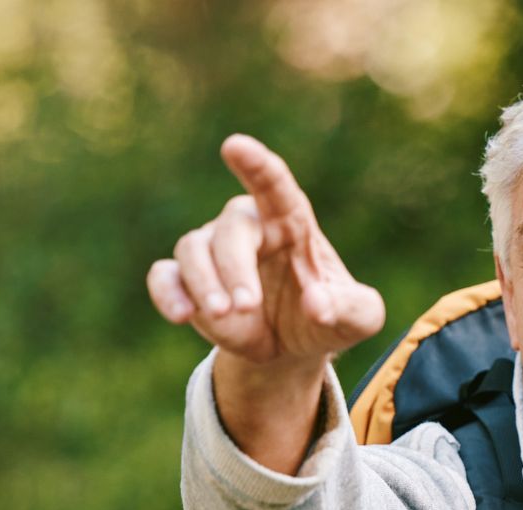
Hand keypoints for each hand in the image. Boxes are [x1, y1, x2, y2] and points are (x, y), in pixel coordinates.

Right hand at [145, 136, 383, 368]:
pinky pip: (164, 277)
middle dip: (234, 267)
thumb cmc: (328, 318)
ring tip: (222, 315)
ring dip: (203, 282)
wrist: (291, 350)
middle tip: (246, 305)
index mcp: (291, 221)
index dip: (255, 164)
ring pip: (192, 249)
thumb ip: (349, 309)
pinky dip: (168, 294)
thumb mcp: (357, 319)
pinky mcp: (187, 282)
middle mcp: (248, 228)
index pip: (273, 183)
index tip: (234, 146)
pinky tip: (182, 315)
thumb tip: (317, 305)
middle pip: (230, 229)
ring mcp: (213, 252)